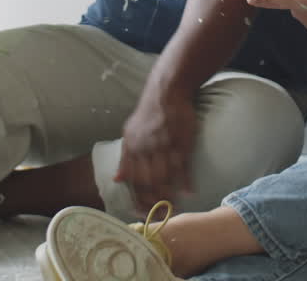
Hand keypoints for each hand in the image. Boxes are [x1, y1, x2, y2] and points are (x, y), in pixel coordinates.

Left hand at [115, 92, 197, 211]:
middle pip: (148, 182)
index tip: (140, 213)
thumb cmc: (148, 115)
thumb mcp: (130, 134)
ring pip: (165, 176)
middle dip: (153, 201)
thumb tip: (117, 179)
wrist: (167, 92)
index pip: (132, 180)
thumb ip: (125, 158)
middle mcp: (146, 147)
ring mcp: (164, 145)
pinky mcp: (181, 141)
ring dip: (169, 194)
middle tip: (159, 214)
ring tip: (173, 208)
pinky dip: (186, 180)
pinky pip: (183, 165)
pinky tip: (189, 192)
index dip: (136, 198)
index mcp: (132, 147)